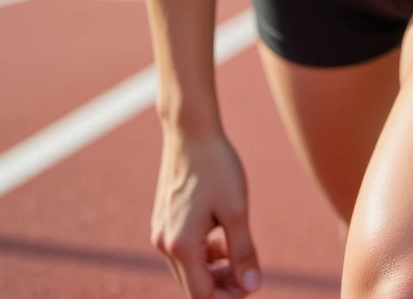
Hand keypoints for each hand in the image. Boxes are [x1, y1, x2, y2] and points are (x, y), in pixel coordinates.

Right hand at [151, 126, 260, 296]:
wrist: (191, 130)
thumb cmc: (217, 165)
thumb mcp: (237, 210)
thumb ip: (243, 252)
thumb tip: (252, 286)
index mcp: (181, 245)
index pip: (203, 295)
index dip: (229, 297)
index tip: (252, 284)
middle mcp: (164, 243)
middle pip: (193, 286)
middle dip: (222, 286)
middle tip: (249, 273)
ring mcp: (160, 231)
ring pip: (187, 269)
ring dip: (213, 270)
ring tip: (237, 252)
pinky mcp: (162, 219)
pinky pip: (182, 251)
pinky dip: (203, 254)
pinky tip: (221, 236)